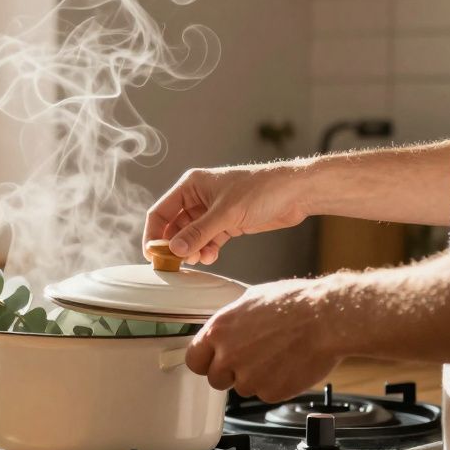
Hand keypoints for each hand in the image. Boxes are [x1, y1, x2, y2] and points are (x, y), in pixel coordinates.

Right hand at [144, 163, 310, 264]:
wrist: (296, 193)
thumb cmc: (261, 190)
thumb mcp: (226, 213)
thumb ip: (198, 233)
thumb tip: (174, 250)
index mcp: (191, 185)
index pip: (161, 212)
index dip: (153, 234)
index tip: (153, 255)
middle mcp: (199, 198)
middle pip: (174, 226)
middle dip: (174, 245)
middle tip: (175, 264)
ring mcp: (213, 212)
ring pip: (192, 236)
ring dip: (192, 250)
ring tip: (198, 259)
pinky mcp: (228, 223)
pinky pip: (208, 240)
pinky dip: (207, 250)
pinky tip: (211, 257)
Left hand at [184, 279, 341, 402]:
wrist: (327, 319)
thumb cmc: (295, 303)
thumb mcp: (251, 299)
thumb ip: (230, 321)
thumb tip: (224, 329)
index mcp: (218, 331)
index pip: (194, 359)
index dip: (205, 361)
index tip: (213, 361)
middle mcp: (228, 356)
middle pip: (215, 380)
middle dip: (230, 373)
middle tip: (251, 360)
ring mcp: (249, 377)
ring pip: (242, 388)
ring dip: (255, 379)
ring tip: (276, 357)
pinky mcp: (270, 392)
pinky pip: (266, 394)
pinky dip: (275, 385)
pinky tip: (288, 365)